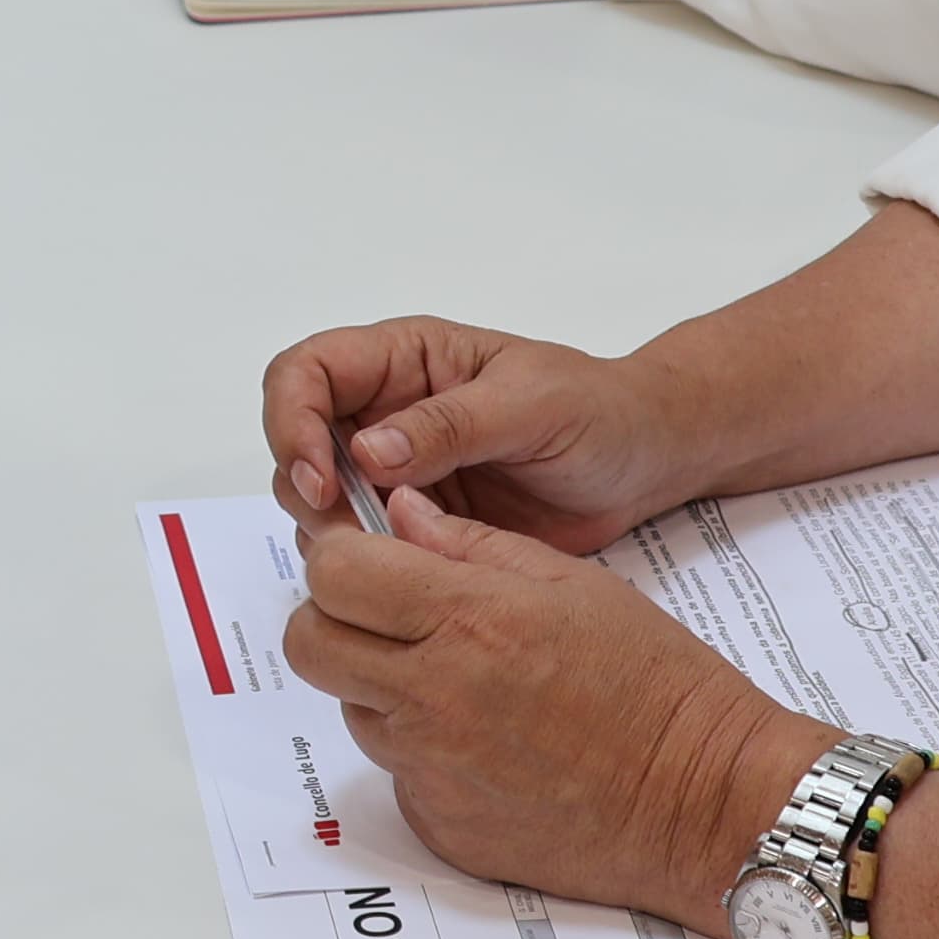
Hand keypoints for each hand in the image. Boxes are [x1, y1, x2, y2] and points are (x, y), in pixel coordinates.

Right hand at [262, 315, 699, 552]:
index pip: (306, 373)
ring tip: (388, 557)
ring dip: (332, 532)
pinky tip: (409, 577)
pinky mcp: (416, 526)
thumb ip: (451, 424)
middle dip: (307, 488)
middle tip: (350, 535)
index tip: (322, 479)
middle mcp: (385, 412)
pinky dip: (368, 567)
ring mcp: (396, 472)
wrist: (645, 465)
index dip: (294, 422)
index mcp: (403, 361)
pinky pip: (364, 546)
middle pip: (296, 440)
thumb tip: (367, 451)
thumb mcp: (532, 404)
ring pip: (317, 500)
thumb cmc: (598, 412)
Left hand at [281, 505, 824, 922]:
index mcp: (467, 619)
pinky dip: (425, 754)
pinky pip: (398, 774)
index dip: (342, 559)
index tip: (368, 559)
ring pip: (354, 709)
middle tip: (388, 619)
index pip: (333, 574)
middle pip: (311, 645)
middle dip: (335, 621)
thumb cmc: (656, 684)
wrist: (704, 801)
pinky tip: (491, 746)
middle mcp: (434, 696)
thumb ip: (469, 545)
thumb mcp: (571, 582)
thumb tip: (401, 513)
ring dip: (383, 689)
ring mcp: (431, 769)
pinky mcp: (439, 824)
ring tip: (466, 685)